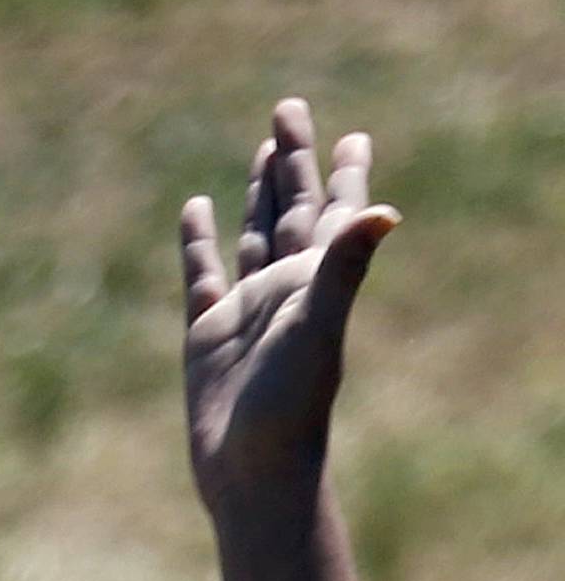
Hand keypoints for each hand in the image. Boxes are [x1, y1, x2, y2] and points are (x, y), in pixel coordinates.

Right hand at [180, 98, 397, 512]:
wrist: (251, 471)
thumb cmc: (289, 405)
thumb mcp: (317, 327)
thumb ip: (344, 266)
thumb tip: (385, 213)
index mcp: (316, 282)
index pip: (335, 214)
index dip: (345, 174)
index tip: (353, 136)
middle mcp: (286, 289)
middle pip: (292, 209)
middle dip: (294, 161)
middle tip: (291, 109)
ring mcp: (246, 308)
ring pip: (254, 233)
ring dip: (259, 192)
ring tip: (263, 149)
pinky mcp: (207, 329)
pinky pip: (202, 271)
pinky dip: (198, 239)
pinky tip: (194, 208)